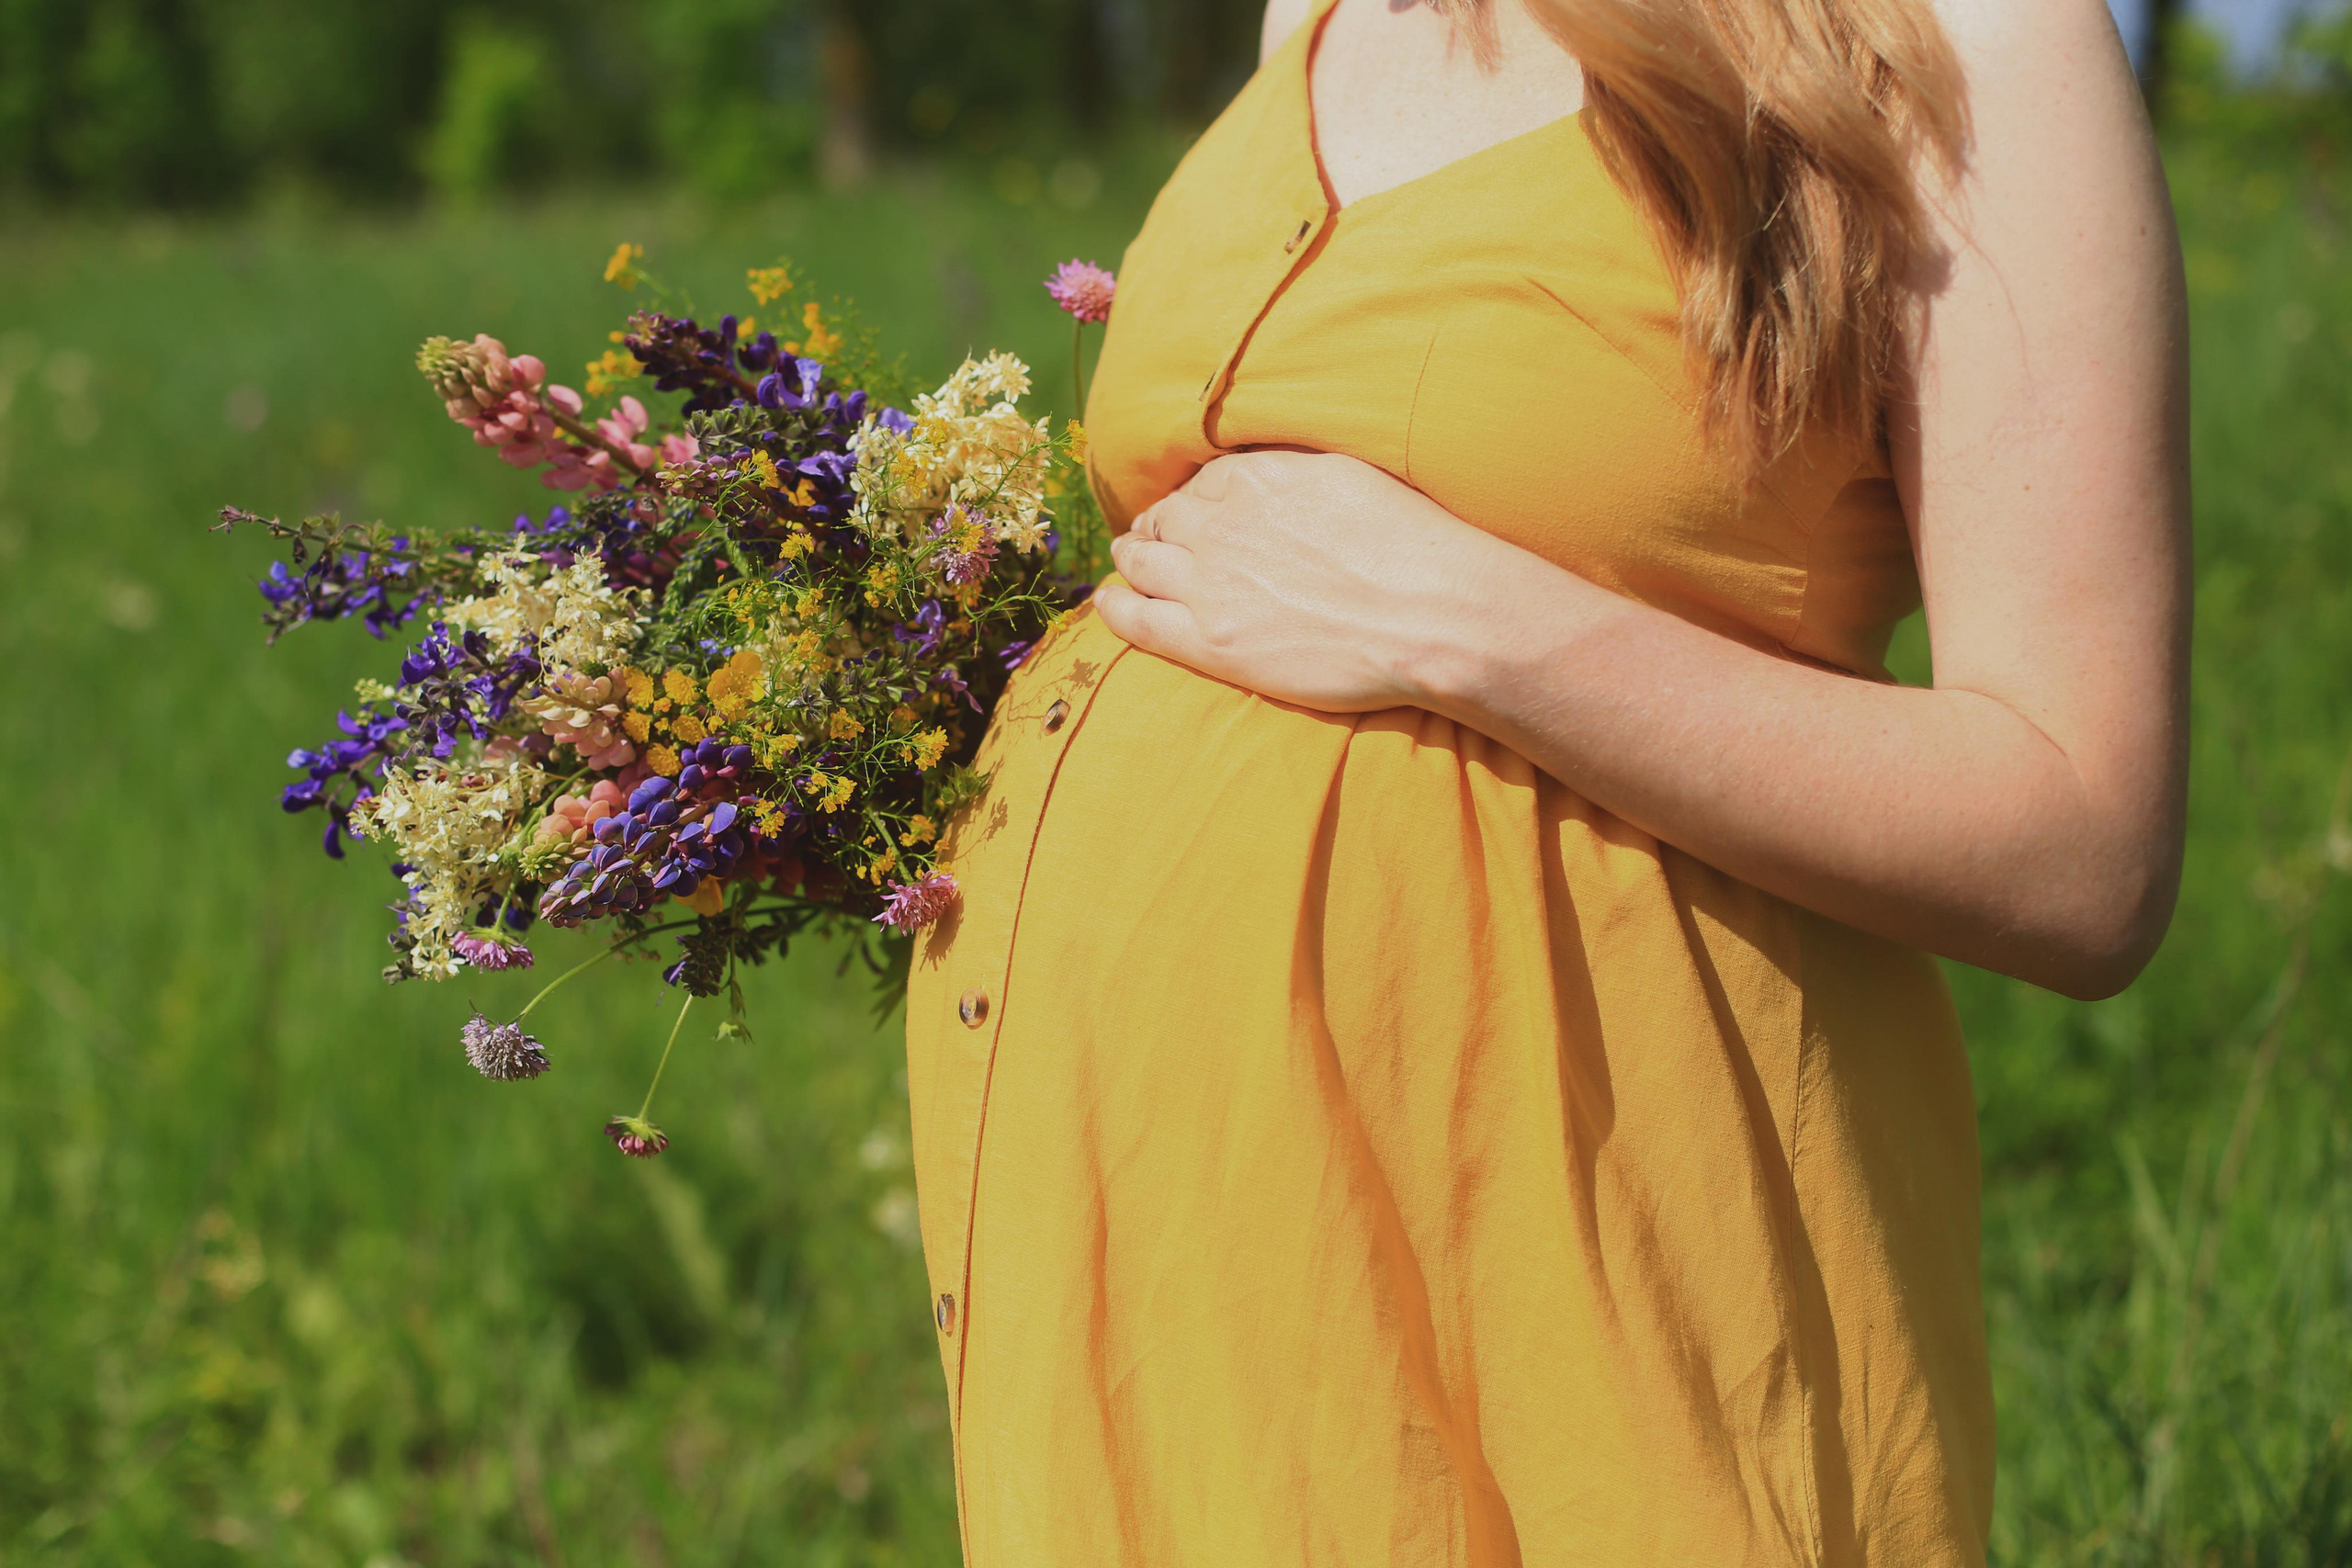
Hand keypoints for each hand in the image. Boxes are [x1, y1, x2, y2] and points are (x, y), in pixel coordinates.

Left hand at [1095, 451, 1511, 712]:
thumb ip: (1294, 473)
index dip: (1192, 498)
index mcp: (1257, 479)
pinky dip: (1114, 607)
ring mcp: (1210, 585)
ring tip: (1126, 563)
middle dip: (1155, 526)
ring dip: (1129, 559)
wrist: (1430, 614)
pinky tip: (1107, 602)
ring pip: (1140, 564)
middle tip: (1150, 537)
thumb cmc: (1410, 546)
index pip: (1202, 482)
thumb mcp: (1348, 475)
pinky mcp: (1212, 642)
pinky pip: (1138, 620)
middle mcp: (1222, 525)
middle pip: (1164, 520)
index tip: (1192, 511)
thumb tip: (1269, 474)